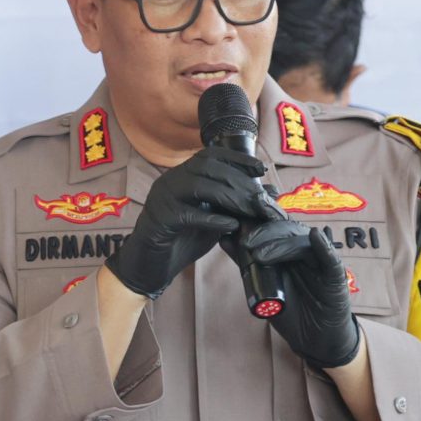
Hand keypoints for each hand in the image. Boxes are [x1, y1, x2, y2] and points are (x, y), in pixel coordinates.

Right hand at [106, 146, 270, 297]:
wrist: (151, 265)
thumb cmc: (182, 240)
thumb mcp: (215, 219)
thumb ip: (235, 205)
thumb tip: (270, 192)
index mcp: (182, 176)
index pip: (210, 155)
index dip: (237, 158)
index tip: (261, 168)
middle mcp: (170, 181)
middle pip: (208, 168)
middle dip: (238, 180)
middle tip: (259, 198)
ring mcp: (162, 198)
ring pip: (199, 186)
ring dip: (230, 197)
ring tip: (249, 210)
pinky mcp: (159, 219)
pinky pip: (189, 214)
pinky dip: (213, 219)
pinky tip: (231, 226)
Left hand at [237, 220, 362, 368]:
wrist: (312, 337)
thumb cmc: (289, 309)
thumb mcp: (261, 285)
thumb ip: (246, 262)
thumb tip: (224, 238)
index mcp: (288, 248)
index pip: (274, 226)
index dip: (259, 219)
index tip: (237, 220)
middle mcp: (305, 250)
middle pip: (288, 230)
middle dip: (265, 233)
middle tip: (246, 242)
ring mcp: (320, 261)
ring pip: (303, 242)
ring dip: (282, 244)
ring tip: (260, 255)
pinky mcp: (335, 275)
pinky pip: (331, 258)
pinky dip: (324, 246)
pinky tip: (316, 236)